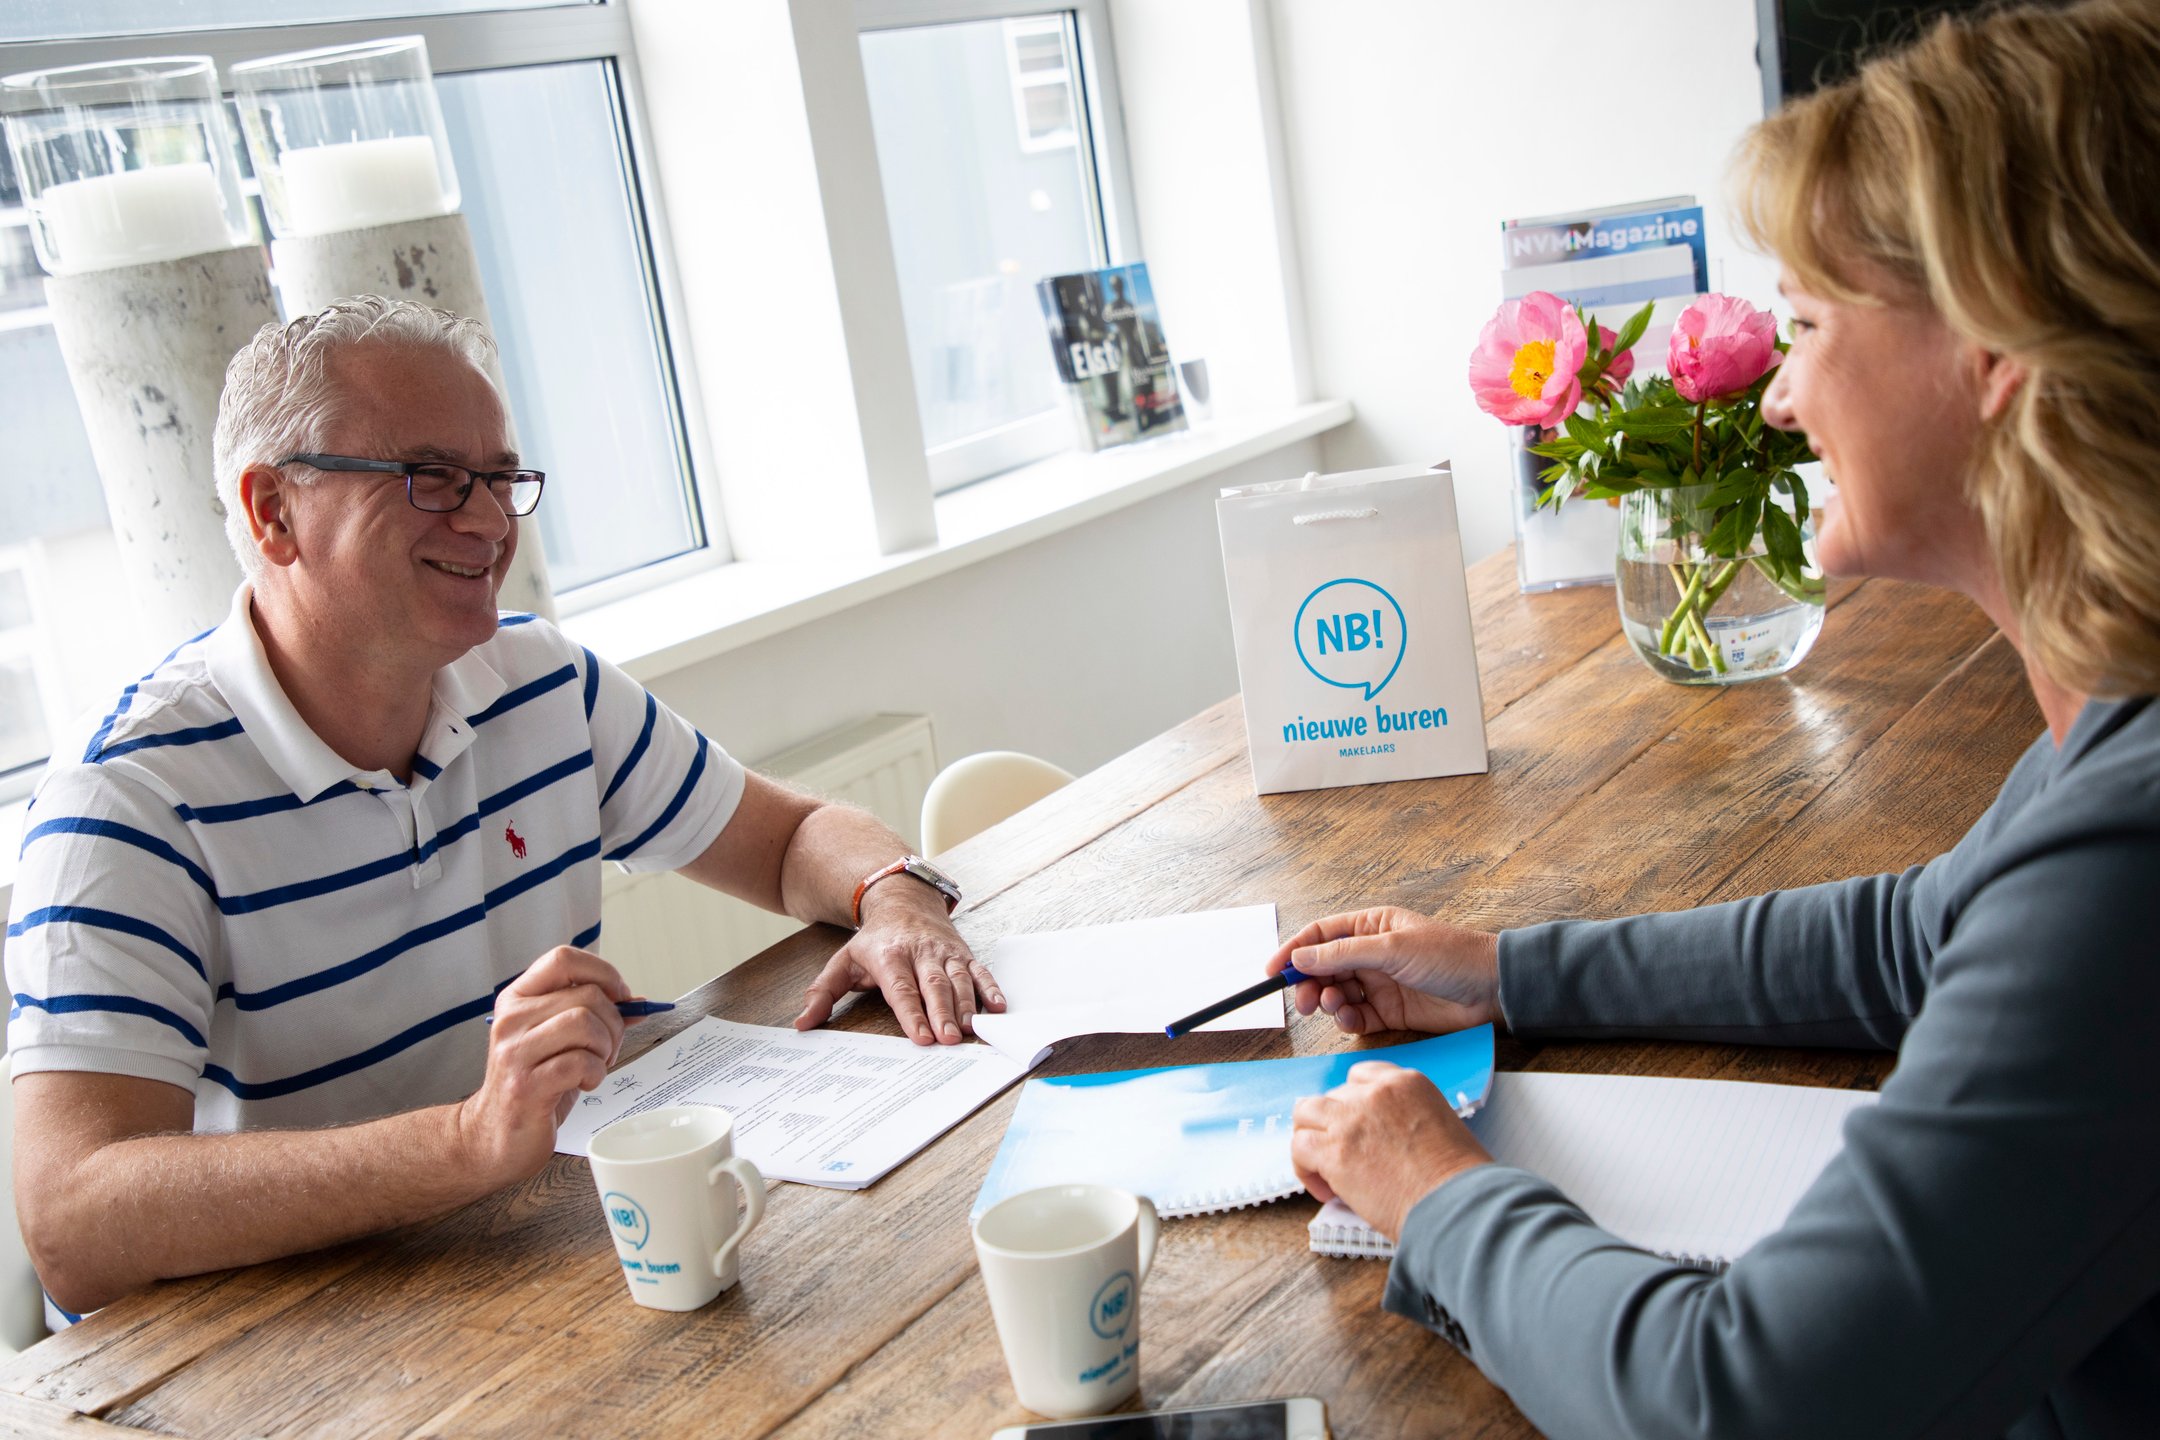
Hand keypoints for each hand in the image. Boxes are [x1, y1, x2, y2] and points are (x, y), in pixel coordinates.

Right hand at [458, 946, 634, 1182]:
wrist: (495, 1137)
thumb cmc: (533, 1085)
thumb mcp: (560, 1042)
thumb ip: (593, 1016)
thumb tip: (638, 1003)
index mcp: (518, 999)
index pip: (564, 959)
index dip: (603, 973)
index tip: (620, 997)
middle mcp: (512, 1019)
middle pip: (587, 995)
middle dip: (613, 1023)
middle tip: (606, 1049)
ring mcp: (515, 1052)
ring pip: (585, 1023)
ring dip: (605, 1048)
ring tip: (595, 1066)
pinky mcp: (526, 1085)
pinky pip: (581, 1062)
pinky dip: (596, 1073)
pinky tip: (585, 1084)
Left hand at [795, 885, 1004, 1044]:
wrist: (903, 900)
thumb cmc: (874, 940)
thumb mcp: (843, 961)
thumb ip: (823, 993)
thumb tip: (803, 1023)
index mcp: (889, 956)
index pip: (901, 989)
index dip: (912, 1014)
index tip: (921, 1037)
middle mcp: (920, 952)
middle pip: (933, 985)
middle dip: (943, 1013)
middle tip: (950, 1039)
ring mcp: (945, 953)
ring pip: (959, 979)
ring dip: (967, 1006)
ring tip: (971, 1030)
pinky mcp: (963, 954)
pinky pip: (980, 971)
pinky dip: (991, 989)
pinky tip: (998, 1008)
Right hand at [1266, 907, 1500, 1036]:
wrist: (1491, 989)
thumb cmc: (1450, 956)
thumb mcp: (1392, 949)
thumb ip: (1343, 954)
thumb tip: (1301, 957)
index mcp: (1370, 927)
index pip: (1320, 936)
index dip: (1293, 951)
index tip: (1272, 971)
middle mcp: (1371, 954)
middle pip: (1323, 968)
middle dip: (1309, 984)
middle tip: (1305, 1001)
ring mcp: (1379, 984)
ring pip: (1337, 994)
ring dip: (1329, 1003)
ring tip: (1336, 1007)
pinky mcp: (1389, 1011)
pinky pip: (1356, 1017)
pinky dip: (1348, 1021)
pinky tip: (1353, 1021)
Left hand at [1291, 1062, 1491, 1239]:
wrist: (1455, 1204)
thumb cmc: (1458, 1180)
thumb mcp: (1441, 1127)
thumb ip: (1407, 1120)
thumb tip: (1384, 1141)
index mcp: (1407, 1083)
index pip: (1361, 1076)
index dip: (1353, 1102)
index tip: (1355, 1125)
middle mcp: (1374, 1093)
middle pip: (1332, 1096)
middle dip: (1332, 1124)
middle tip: (1342, 1154)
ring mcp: (1350, 1119)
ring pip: (1305, 1113)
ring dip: (1310, 1137)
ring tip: (1321, 1166)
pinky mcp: (1334, 1151)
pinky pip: (1300, 1149)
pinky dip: (1306, 1170)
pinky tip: (1326, 1191)